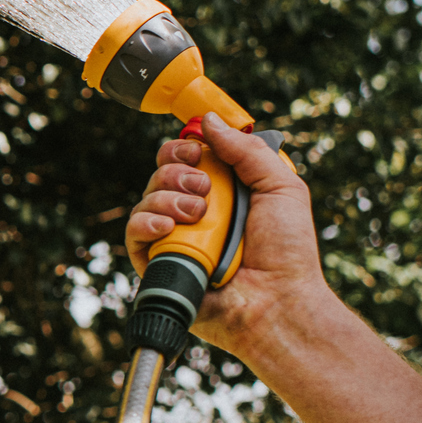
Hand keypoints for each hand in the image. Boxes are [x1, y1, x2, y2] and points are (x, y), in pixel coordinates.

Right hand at [125, 112, 332, 356]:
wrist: (277, 301)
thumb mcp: (281, 187)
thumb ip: (247, 150)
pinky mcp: (158, 263)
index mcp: (224, 192)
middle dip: (177, 171)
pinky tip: (168, 228)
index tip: (196, 150)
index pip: (187, 158)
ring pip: (147, 199)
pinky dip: (146, 223)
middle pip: (162, 172)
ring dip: (168, 197)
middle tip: (202, 186)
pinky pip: (134, 233)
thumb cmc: (287, 252)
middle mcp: (195, 212)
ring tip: (196, 214)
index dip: (184, 148)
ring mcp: (175, 238)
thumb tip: (208, 121)